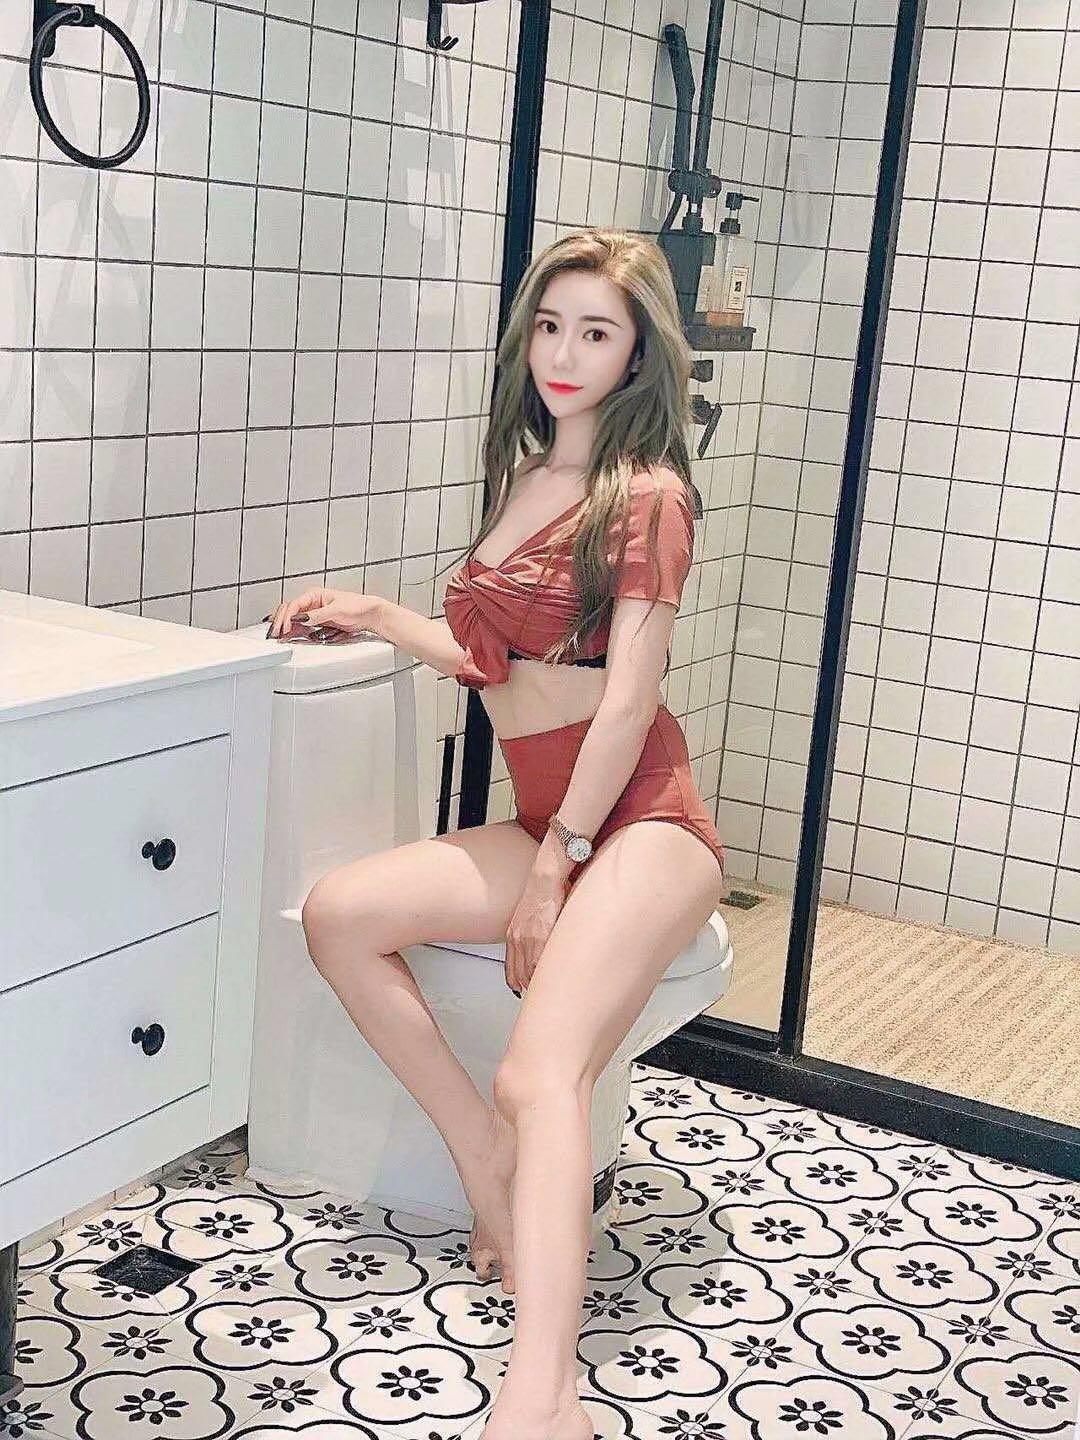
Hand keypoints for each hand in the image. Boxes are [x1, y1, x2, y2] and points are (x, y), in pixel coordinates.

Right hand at [267, 588, 383, 639]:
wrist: (369, 615)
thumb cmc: (357, 606)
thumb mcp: (336, 610)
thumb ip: (318, 615)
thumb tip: (301, 619)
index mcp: (314, 594)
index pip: (294, 605)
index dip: (287, 618)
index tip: (284, 629)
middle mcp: (311, 603)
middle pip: (289, 611)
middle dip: (280, 622)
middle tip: (275, 635)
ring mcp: (313, 613)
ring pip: (292, 619)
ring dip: (284, 627)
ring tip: (277, 637)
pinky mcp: (317, 623)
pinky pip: (301, 627)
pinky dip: (293, 632)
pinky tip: (287, 637)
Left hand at [504, 868, 567, 995]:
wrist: (547, 875)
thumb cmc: (543, 893)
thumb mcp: (529, 918)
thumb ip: (531, 936)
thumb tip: (541, 949)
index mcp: (514, 935)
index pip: (512, 970)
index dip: (519, 984)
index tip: (525, 992)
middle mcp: (517, 938)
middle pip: (521, 975)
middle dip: (530, 988)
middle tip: (541, 996)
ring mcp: (529, 938)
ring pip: (531, 972)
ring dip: (539, 984)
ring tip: (552, 990)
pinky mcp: (542, 934)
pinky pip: (542, 962)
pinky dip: (549, 973)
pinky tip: (557, 977)